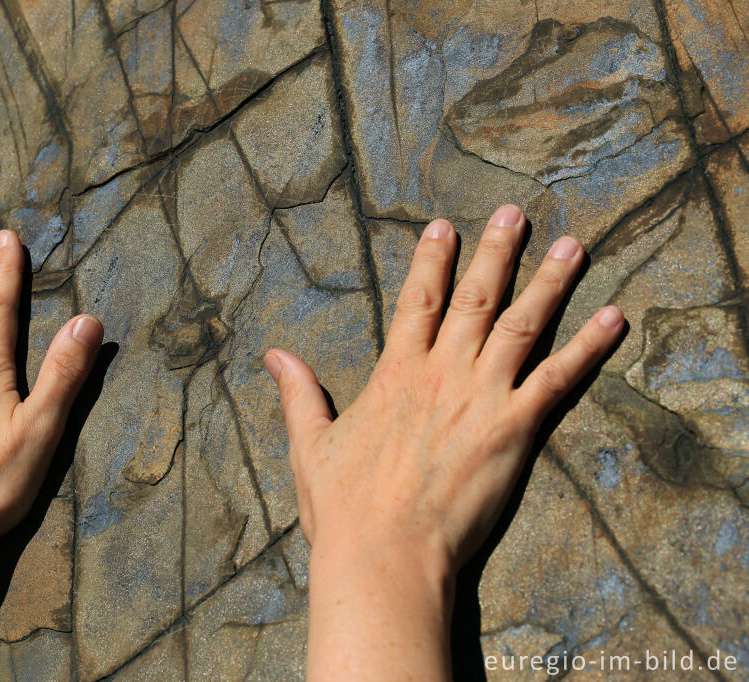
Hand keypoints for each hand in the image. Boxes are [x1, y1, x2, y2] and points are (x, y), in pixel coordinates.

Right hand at [264, 204, 623, 678]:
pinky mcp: (515, 430)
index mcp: (395, 373)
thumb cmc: (344, 506)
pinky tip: (614, 318)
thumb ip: (299, 393)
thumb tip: (273, 354)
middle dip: (496, 252)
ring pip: (522, 325)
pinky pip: (559, 379)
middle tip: (514, 213)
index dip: (431, 261)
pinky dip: (589, 347)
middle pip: (475, 298)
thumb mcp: (310, 444)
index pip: (416, 301)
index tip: (442, 227)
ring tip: (572, 246)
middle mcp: (442, 373)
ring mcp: (482, 398)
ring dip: (549, 282)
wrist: (383, 554)